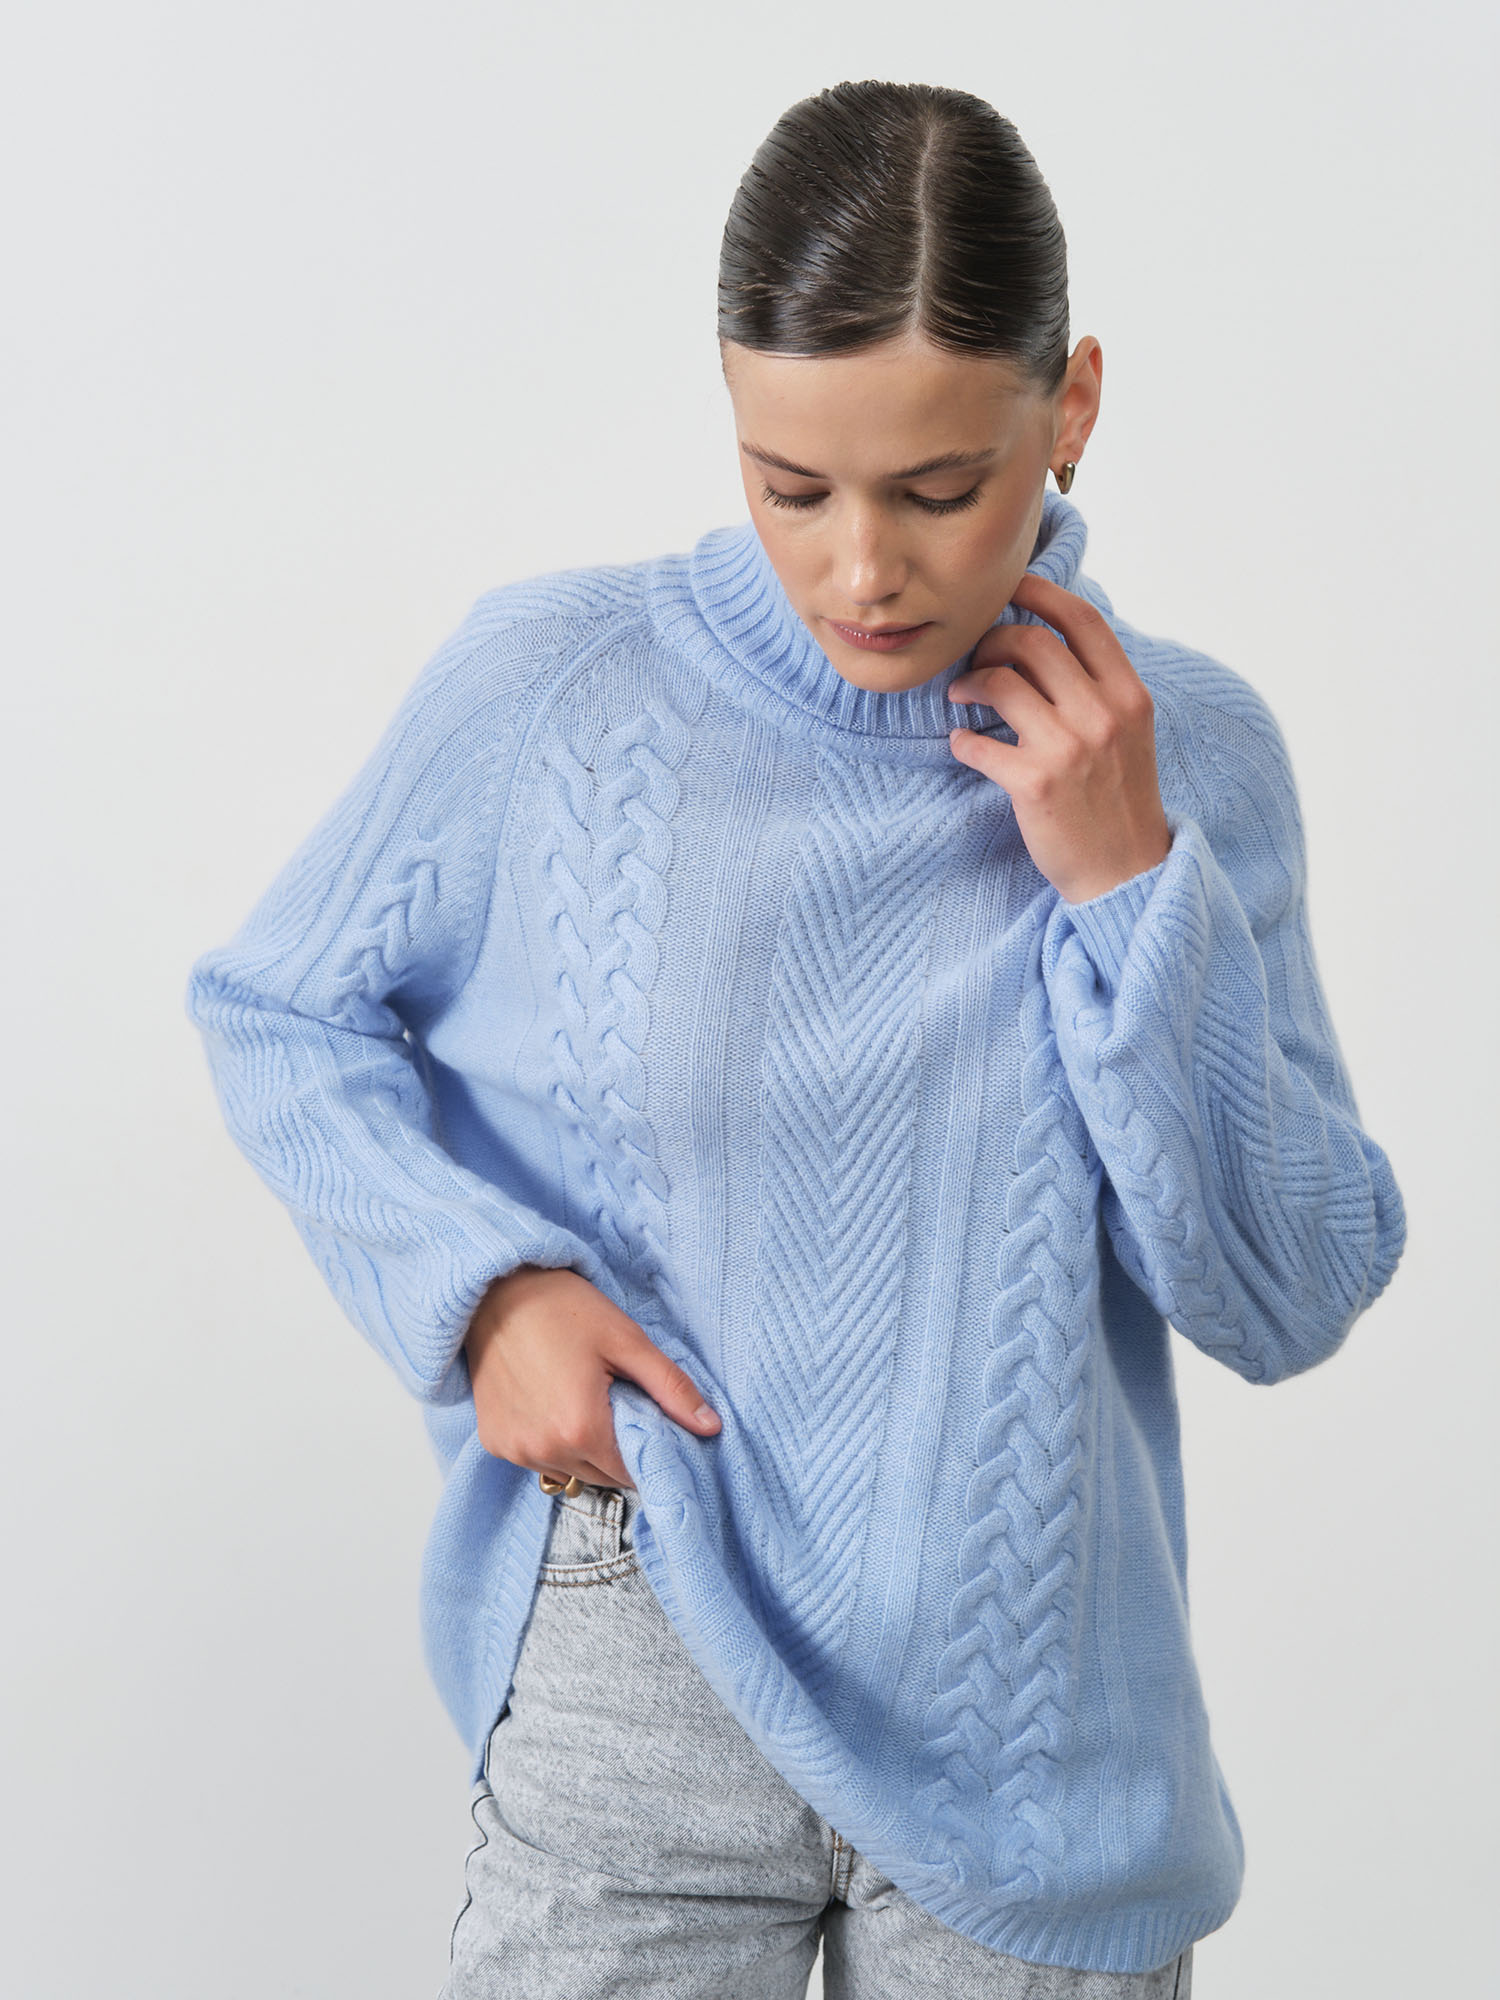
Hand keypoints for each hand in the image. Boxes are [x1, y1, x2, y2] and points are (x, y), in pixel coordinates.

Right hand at [462, 1264, 721, 1489]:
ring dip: (584, 1451)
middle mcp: (544, 1450)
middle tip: (618, 1406)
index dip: (647, 1452)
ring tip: (584, 1401)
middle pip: (602, 1478)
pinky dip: (552, 1443)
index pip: (631, 1474)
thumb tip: (711, 1427)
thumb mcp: (626, 1340)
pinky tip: (553, 1404)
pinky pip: (537, 1460)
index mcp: (581, 1428)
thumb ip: (671, 1388)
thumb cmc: (562, 1307)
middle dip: (618, 1452)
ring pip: (570, 1472)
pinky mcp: (494, 1442)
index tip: (649, 1424)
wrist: (495, 1290)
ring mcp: (515, 1449)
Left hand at [946, 572, 1170, 903]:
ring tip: (960, 696)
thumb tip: (1048, 641)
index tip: (1010, 588)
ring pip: (1000, 682)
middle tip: (976, 660)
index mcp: (1129, 695)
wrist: (1126, 874)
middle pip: (1032, 642)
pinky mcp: (1034, 784)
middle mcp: (1103, 714)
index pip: (1082, 620)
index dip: (1040, 592)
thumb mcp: (1129, 734)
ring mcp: (1069, 748)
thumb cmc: (1119, 802)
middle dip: (992, 641)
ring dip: (969, 683)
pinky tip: (964, 746)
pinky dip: (962, 741)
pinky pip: (977, 743)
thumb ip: (1098, 689)